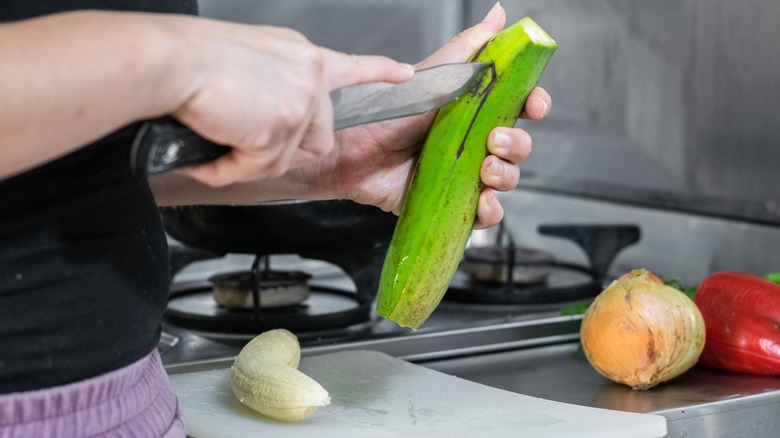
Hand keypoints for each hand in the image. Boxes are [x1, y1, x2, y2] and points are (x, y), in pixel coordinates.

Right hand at [171, 20, 413, 186]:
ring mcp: (301, 101)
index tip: (404, 74)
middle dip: (280, 151)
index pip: (351, 68)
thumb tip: (268, 117)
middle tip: (242, 142)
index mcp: (301, 56)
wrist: (170, 61)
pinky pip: (258, 169)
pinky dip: (228, 169)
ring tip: (217, 138)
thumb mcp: (247, 61)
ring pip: (284, 159)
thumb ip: (273, 87)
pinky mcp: (284, 126)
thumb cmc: (191, 59)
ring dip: (247, 161)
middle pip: (316, 138)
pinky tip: (210, 152)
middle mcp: (309, 75)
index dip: (379, 73)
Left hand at [313, 4, 550, 228]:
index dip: (534, 105)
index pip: (519, 107)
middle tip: (494, 140)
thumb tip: (498, 14)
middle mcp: (472, 142)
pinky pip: (483, 214)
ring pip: (506, 179)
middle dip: (516, 144)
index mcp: (474, 110)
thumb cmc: (388, 113)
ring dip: (506, 176)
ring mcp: (462, 173)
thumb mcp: (434, 75)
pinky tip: (482, 200)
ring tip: (484, 169)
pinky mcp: (450, 202)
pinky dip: (491, 211)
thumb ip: (469, 47)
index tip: (536, 106)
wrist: (353, 150)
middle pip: (517, 146)